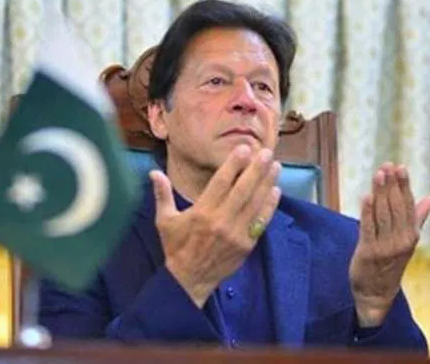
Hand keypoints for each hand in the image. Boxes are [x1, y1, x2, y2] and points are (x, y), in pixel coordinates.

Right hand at [149, 145, 281, 307]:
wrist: (189, 280)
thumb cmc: (176, 247)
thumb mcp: (165, 221)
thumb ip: (162, 194)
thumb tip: (154, 172)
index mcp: (202, 212)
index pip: (222, 182)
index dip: (234, 164)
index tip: (244, 149)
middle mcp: (221, 221)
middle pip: (243, 190)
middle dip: (256, 169)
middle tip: (267, 152)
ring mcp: (236, 233)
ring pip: (255, 203)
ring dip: (267, 183)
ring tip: (276, 166)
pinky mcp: (246, 244)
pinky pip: (261, 221)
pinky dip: (269, 206)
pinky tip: (276, 191)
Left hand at [349, 162, 429, 326]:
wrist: (376, 292)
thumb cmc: (391, 263)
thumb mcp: (407, 240)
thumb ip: (417, 217)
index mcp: (411, 235)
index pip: (408, 205)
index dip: (404, 185)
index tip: (400, 167)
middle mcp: (401, 240)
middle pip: (396, 207)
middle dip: (392, 185)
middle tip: (387, 165)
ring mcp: (385, 247)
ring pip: (383, 215)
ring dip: (380, 193)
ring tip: (379, 174)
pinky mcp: (369, 252)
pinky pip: (369, 229)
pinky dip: (367, 212)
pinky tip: (367, 196)